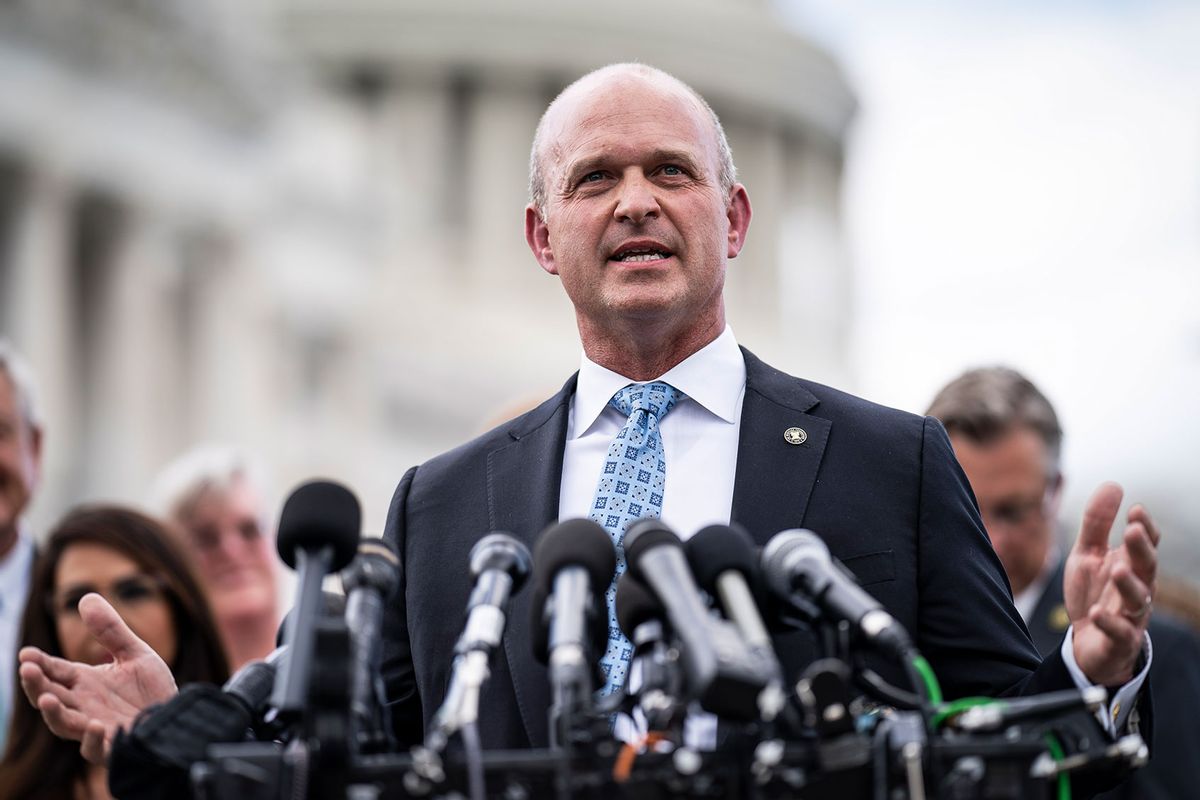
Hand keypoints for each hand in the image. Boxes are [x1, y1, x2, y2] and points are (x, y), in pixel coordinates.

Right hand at [18, 592, 177, 763]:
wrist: (175, 719)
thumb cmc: (151, 690)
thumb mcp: (134, 654)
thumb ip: (111, 630)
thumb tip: (86, 596)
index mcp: (84, 683)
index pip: (55, 672)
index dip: (39, 664)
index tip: (26, 653)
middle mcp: (84, 706)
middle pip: (51, 697)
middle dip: (37, 685)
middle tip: (27, 670)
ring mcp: (95, 728)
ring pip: (64, 725)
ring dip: (54, 713)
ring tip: (48, 698)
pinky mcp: (113, 747)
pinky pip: (96, 750)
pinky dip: (92, 741)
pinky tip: (96, 726)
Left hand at [1064, 482, 1159, 685]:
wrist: (1087, 641)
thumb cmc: (1093, 592)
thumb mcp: (1087, 553)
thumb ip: (1097, 522)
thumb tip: (1114, 485)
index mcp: (1131, 564)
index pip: (1146, 544)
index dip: (1144, 528)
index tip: (1135, 509)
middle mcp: (1137, 587)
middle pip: (1147, 567)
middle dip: (1141, 550)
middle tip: (1132, 531)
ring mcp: (1130, 615)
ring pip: (1139, 599)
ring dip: (1129, 584)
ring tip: (1117, 568)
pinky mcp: (1118, 640)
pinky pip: (1119, 632)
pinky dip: (1109, 622)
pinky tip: (1096, 612)